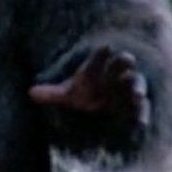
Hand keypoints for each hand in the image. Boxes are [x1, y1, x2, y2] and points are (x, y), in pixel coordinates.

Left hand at [28, 45, 149, 128]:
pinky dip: (141, 115)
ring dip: (136, 87)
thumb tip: (30, 93)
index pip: (99, 58)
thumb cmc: (85, 91)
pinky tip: (141, 124)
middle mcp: (114, 75)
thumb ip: (52, 93)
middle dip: (124, 63)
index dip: (102, 54)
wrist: (104, 98)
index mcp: (97, 69)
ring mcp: (127, 88)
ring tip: (137, 93)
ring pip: (135, 83)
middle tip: (128, 59)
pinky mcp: (135, 105)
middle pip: (121, 65)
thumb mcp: (68, 94)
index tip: (107, 47)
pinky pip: (141, 109)